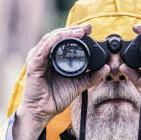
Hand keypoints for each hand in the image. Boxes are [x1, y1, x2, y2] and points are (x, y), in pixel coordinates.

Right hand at [13, 24, 109, 139]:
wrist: (42, 112)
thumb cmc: (55, 98)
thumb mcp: (78, 85)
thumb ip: (91, 77)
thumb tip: (106, 68)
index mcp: (52, 57)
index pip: (63, 39)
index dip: (75, 33)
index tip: (89, 30)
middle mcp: (43, 55)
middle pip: (57, 35)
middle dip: (73, 29)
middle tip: (87, 27)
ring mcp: (37, 58)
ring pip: (51, 38)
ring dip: (66, 32)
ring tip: (80, 31)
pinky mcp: (33, 64)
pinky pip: (44, 48)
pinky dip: (54, 40)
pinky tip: (64, 37)